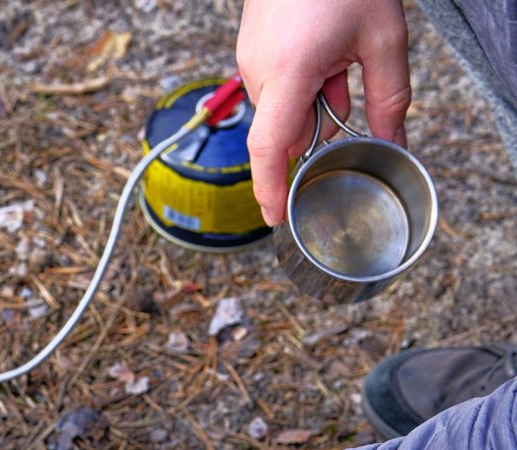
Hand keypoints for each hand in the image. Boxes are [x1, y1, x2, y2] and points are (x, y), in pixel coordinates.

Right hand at [237, 0, 411, 224]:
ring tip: (337, 64)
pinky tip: (323, 56)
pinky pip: (273, 83)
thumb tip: (395, 144)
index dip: (269, 188)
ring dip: (309, 101)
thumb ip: (390, 99)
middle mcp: (259, 70)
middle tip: (346, 94)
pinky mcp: (249, 47)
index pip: (268, 147)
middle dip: (313, 126)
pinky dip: (299, 82)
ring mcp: (249, 57)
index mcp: (288, 72)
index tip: (275, 218)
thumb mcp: (384, 38)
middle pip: (282, 127)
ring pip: (280, 106)